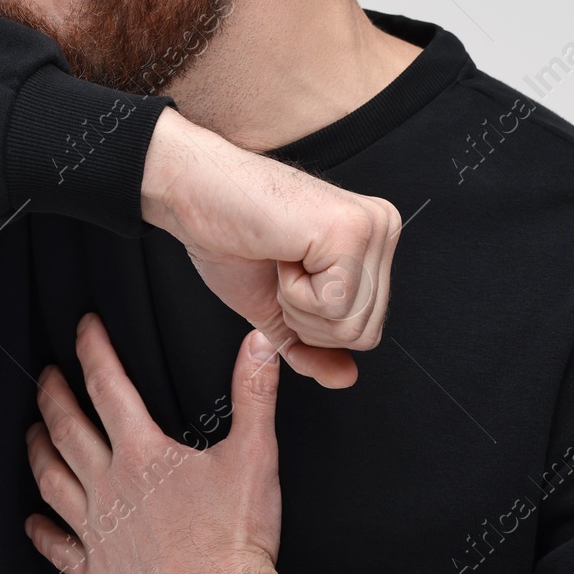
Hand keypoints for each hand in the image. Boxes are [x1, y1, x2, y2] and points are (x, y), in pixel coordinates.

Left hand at [24, 313, 282, 573]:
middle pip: (67, 429)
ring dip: (38, 452)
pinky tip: (34, 523)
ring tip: (31, 433)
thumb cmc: (234, 543)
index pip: (108, 387)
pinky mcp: (97, 570)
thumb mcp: (254, 457)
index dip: (93, 351)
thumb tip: (258, 347)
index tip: (84, 329)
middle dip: (53, 395)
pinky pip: (59, 547)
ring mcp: (99, 530)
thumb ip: (254, 395)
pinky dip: (42, 532)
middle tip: (46, 374)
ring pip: (53, 480)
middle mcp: (111, 487)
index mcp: (143, 455)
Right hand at [141, 107, 400, 387]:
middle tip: (280, 268)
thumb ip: (313, 347)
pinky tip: (282, 251)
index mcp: (371, 243)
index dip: (313, 325)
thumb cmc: (229, 237)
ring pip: (351, 326)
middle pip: (364, 334)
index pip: (367, 330)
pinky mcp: (350, 230)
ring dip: (298, 306)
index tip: (286, 276)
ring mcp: (371, 227)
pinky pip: (333, 306)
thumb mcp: (278, 310)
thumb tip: (346, 378)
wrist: (193, 194)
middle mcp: (381, 229)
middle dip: (306, 320)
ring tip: (282, 259)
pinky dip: (293, 292)